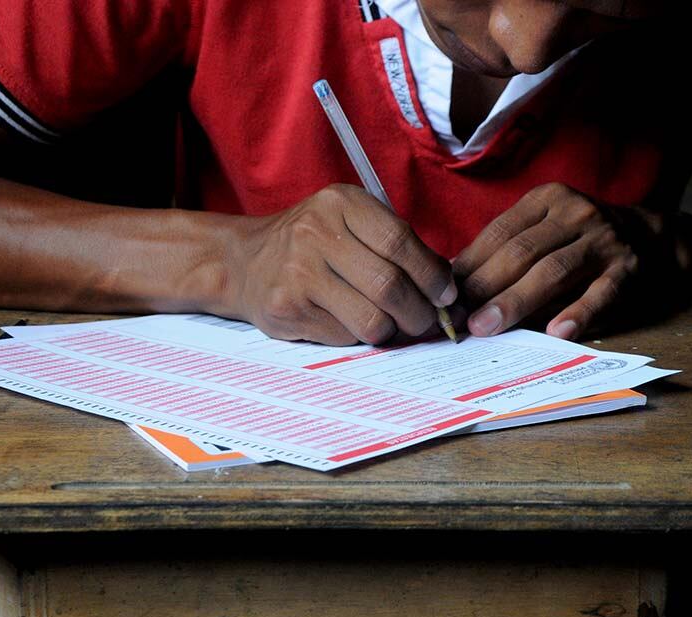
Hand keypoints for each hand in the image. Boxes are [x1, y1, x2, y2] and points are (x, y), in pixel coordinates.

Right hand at [227, 184, 456, 345]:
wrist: (245, 261)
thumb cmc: (313, 244)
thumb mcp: (349, 222)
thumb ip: (395, 245)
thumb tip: (446, 287)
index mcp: (340, 203)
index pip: (401, 242)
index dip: (432, 275)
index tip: (446, 295)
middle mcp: (315, 233)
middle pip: (390, 286)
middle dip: (420, 312)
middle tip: (428, 321)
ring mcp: (297, 273)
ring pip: (372, 319)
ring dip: (394, 331)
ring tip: (395, 326)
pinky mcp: (287, 309)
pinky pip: (345, 336)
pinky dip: (360, 337)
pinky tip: (352, 323)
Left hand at [453, 182, 676, 340]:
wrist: (652, 236)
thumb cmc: (579, 239)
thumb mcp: (544, 229)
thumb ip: (505, 250)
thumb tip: (452, 279)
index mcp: (547, 200)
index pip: (499, 232)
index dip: (469, 264)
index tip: (443, 294)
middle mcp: (576, 213)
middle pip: (521, 252)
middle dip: (484, 286)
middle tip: (457, 318)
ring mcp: (604, 241)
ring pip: (553, 271)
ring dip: (516, 301)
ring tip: (487, 327)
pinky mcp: (628, 270)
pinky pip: (601, 293)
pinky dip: (578, 313)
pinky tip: (557, 333)